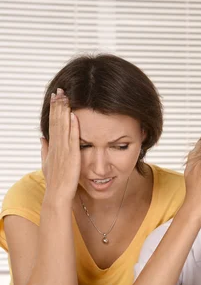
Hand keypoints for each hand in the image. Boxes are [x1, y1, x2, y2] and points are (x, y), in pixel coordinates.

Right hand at [40, 88, 80, 202]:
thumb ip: (45, 149)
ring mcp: (63, 151)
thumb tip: (42, 137)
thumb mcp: (48, 163)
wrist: (57, 195)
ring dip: (64, 111)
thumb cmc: (55, 181)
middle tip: (59, 90)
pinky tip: (74, 116)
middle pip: (56, 121)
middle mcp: (56, 146)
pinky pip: (73, 139)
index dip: (54, 110)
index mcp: (52, 146)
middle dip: (57, 105)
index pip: (53, 123)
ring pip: (63, 127)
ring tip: (65, 97)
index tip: (55, 96)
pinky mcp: (72, 156)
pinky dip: (73, 128)